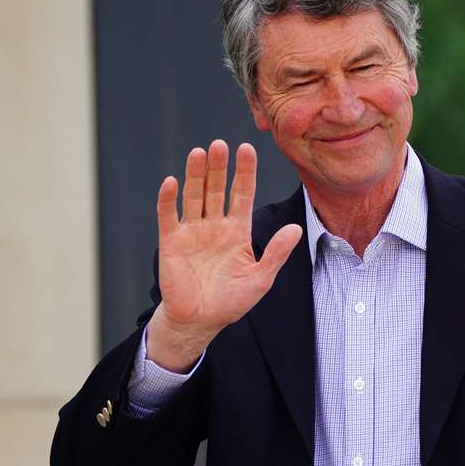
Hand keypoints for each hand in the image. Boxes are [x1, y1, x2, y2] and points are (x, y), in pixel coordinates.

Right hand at [147, 140, 301, 370]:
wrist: (201, 321)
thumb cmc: (232, 300)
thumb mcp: (261, 277)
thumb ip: (276, 252)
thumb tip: (295, 228)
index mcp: (237, 230)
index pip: (241, 194)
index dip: (244, 172)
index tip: (247, 148)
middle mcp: (214, 225)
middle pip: (216, 189)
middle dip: (219, 167)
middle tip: (221, 144)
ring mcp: (191, 231)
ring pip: (193, 196)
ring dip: (195, 174)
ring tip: (199, 152)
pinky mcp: (171, 241)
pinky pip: (168, 216)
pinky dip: (168, 199)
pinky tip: (172, 182)